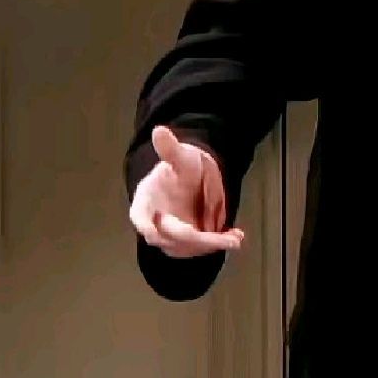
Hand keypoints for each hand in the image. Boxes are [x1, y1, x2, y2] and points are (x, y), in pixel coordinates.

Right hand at [128, 125, 243, 257]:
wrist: (193, 179)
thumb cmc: (181, 167)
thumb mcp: (179, 155)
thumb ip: (169, 148)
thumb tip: (159, 130)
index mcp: (146, 203)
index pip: (141, 218)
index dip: (147, 226)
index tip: (155, 233)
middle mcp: (157, 224)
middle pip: (170, 237)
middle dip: (193, 239)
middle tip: (215, 237)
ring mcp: (172, 236)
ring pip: (189, 247)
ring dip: (211, 244)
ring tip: (233, 238)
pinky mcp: (189, 243)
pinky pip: (203, 246)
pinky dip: (219, 242)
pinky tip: (236, 237)